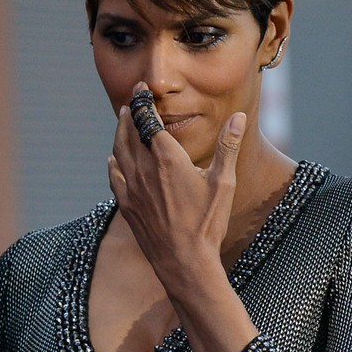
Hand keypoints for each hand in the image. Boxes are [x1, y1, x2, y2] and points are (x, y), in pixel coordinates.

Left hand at [108, 85, 247, 297]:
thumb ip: (228, 146)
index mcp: (168, 158)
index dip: (143, 102)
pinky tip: (112, 159)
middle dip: (130, 112)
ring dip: (119, 133)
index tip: (142, 89)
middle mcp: (144, 170)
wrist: (184, 263)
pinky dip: (113, 163)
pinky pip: (114, 177)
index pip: (148, 120)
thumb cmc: (207, 223)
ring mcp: (132, 188)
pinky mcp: (127, 206)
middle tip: (132, 98)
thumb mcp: (224, 183)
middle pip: (130, 132)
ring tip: (122, 119)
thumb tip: (239, 116)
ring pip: (118, 152)